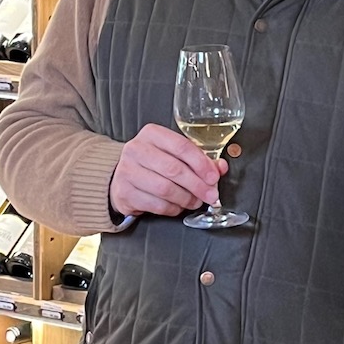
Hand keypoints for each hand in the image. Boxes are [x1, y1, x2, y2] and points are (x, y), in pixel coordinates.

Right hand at [109, 123, 228, 217]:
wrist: (124, 177)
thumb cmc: (153, 163)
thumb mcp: (175, 154)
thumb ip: (199, 159)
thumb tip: (220, 167)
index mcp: (152, 134)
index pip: (181, 146)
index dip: (201, 163)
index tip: (214, 177)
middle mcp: (136, 149)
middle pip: (174, 169)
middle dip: (197, 185)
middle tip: (211, 195)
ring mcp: (127, 171)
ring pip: (165, 189)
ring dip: (186, 198)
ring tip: (196, 201)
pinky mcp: (124, 192)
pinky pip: (156, 205)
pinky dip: (173, 208)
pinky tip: (178, 206)